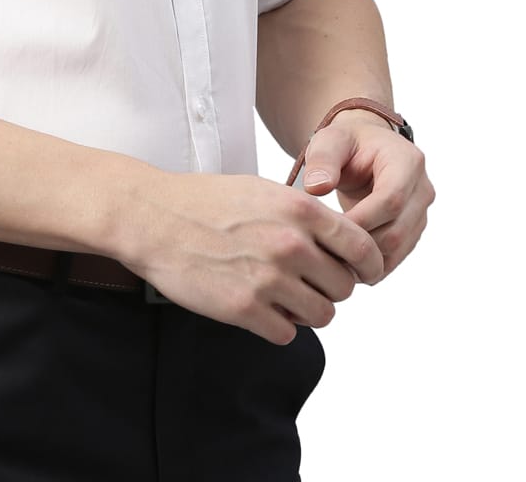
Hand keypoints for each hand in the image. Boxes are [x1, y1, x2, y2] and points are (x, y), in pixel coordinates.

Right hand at [124, 167, 384, 345]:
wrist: (154, 218)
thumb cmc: (206, 201)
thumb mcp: (264, 191)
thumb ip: (305, 215)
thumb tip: (342, 242)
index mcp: (299, 210)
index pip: (362, 248)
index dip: (370, 265)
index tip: (367, 275)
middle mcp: (290, 244)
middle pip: (344, 287)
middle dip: (332, 288)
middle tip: (309, 282)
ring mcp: (268, 279)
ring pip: (321, 315)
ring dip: (308, 311)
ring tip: (285, 296)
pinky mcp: (244, 309)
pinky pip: (286, 334)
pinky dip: (278, 326)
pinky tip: (260, 307)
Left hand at [300, 110, 434, 277]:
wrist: (366, 148)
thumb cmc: (347, 143)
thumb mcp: (329, 141)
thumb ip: (321, 161)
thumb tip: (315, 188)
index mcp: (407, 161)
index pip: (391, 200)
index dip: (361, 219)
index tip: (329, 229)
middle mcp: (422, 188)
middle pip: (397, 230)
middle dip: (361, 244)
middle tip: (326, 249)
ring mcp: (421, 212)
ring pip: (398, 248)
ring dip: (366, 259)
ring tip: (333, 257)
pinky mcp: (414, 229)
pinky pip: (397, 255)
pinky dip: (372, 263)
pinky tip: (346, 260)